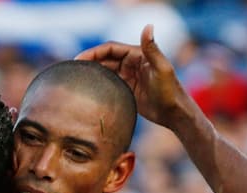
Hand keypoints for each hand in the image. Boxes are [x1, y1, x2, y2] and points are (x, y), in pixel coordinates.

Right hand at [76, 25, 192, 128]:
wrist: (173, 113)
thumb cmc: (170, 91)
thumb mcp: (161, 68)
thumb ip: (152, 48)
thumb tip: (148, 25)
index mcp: (138, 54)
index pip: (110, 48)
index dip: (94, 52)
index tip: (79, 59)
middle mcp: (131, 63)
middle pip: (105, 58)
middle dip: (89, 61)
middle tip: (73, 70)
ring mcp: (128, 76)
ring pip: (105, 70)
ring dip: (92, 72)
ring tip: (76, 79)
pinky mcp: (127, 89)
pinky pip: (108, 83)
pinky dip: (98, 84)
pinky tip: (88, 89)